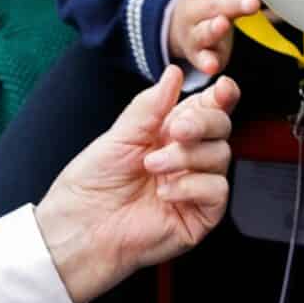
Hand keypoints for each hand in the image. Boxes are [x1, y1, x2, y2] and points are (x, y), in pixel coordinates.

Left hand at [35, 68, 239, 302]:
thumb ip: (150, 106)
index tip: (220, 87)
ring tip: (152, 167)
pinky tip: (165, 192)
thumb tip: (173, 74)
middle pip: (221, 127)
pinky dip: (192, 186)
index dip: (221, 96)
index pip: (207, 108)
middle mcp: (188, 157)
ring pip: (221, 156)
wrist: (82, 227)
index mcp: (170, 133)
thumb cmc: (93, 184)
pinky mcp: (201, 215)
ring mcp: (196, 186)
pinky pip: (217, 191)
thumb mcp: (120, 136)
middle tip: (176, 130)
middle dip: (203, 122)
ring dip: (186, 156)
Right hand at [167, 0, 258, 74]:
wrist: (182, 26)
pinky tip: (213, 66)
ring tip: (223, 24)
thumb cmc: (210, 1)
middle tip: (252, 3)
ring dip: (213, 29)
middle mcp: (192, 8)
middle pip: (212, 5)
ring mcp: (192, 32)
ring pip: (203, 31)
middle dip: (232, 4)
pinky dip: (205, 63)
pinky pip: (200, 59)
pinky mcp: (196, 54)